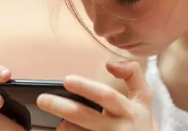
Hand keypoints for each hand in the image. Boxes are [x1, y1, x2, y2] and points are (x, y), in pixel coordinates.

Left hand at [37, 60, 156, 130]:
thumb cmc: (140, 124)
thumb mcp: (144, 98)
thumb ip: (133, 74)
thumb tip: (110, 63)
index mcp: (130, 110)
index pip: (106, 96)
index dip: (86, 87)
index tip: (67, 80)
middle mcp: (118, 129)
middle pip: (85, 116)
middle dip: (61, 107)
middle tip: (42, 100)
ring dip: (64, 127)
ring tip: (57, 122)